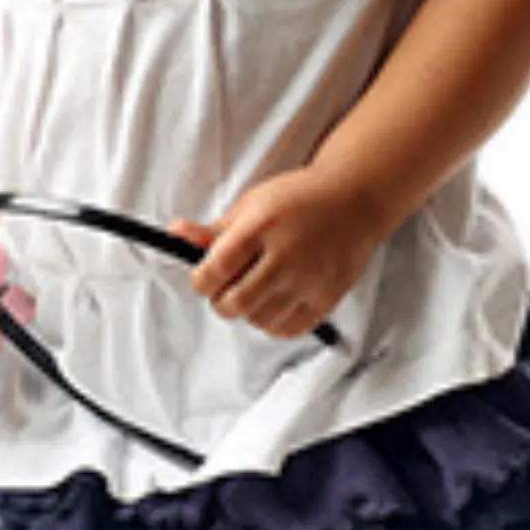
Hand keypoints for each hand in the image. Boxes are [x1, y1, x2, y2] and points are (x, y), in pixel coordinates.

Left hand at [169, 169, 381, 341]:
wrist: (354, 201)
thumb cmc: (297, 200)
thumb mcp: (252, 204)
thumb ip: (214, 229)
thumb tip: (175, 234)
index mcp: (262, 226)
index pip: (214, 269)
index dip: (200, 280)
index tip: (204, 277)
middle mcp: (286, 254)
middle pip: (234, 303)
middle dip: (220, 300)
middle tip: (227, 288)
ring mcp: (309, 279)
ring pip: (258, 320)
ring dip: (247, 311)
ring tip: (255, 289)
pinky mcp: (326, 298)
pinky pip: (286, 330)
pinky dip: (272, 323)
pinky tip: (275, 301)